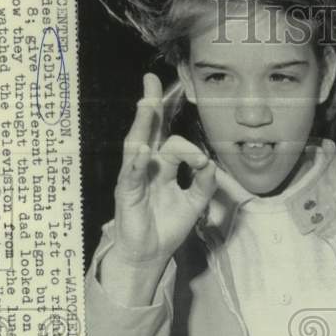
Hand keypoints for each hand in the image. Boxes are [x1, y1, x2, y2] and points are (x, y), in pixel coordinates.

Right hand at [109, 73, 218, 268]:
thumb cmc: (168, 225)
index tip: (190, 133)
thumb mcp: (195, 202)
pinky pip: (130, 174)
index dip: (178, 128)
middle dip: (150, 105)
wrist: (150, 254)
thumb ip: (204, 182)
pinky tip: (142, 150)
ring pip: (136, 145)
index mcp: (161, 165)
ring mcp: (133, 178)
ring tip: (147, 105)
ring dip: (142, 125)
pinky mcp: (126, 194)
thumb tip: (209, 162)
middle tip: (150, 81)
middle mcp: (146, 166)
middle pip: (147, 130)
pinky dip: (136, 162)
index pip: (166, 135)